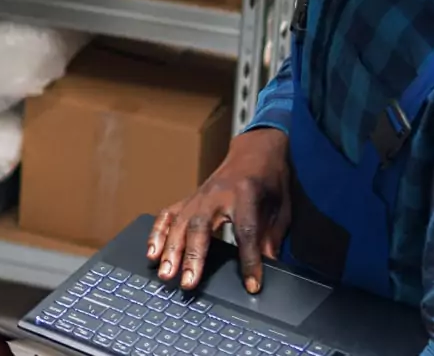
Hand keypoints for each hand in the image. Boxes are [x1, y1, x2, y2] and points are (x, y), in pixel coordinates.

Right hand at [148, 129, 292, 292]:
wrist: (255, 150)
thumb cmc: (270, 178)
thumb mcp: (282, 206)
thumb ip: (273, 236)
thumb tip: (268, 267)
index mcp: (246, 194)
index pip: (246, 232)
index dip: (249, 261)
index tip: (251, 284)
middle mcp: (218, 194)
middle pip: (201, 228)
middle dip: (193, 257)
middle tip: (187, 283)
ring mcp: (199, 196)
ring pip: (180, 224)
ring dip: (170, 250)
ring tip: (164, 274)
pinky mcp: (189, 198)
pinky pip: (168, 215)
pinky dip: (157, 234)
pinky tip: (152, 253)